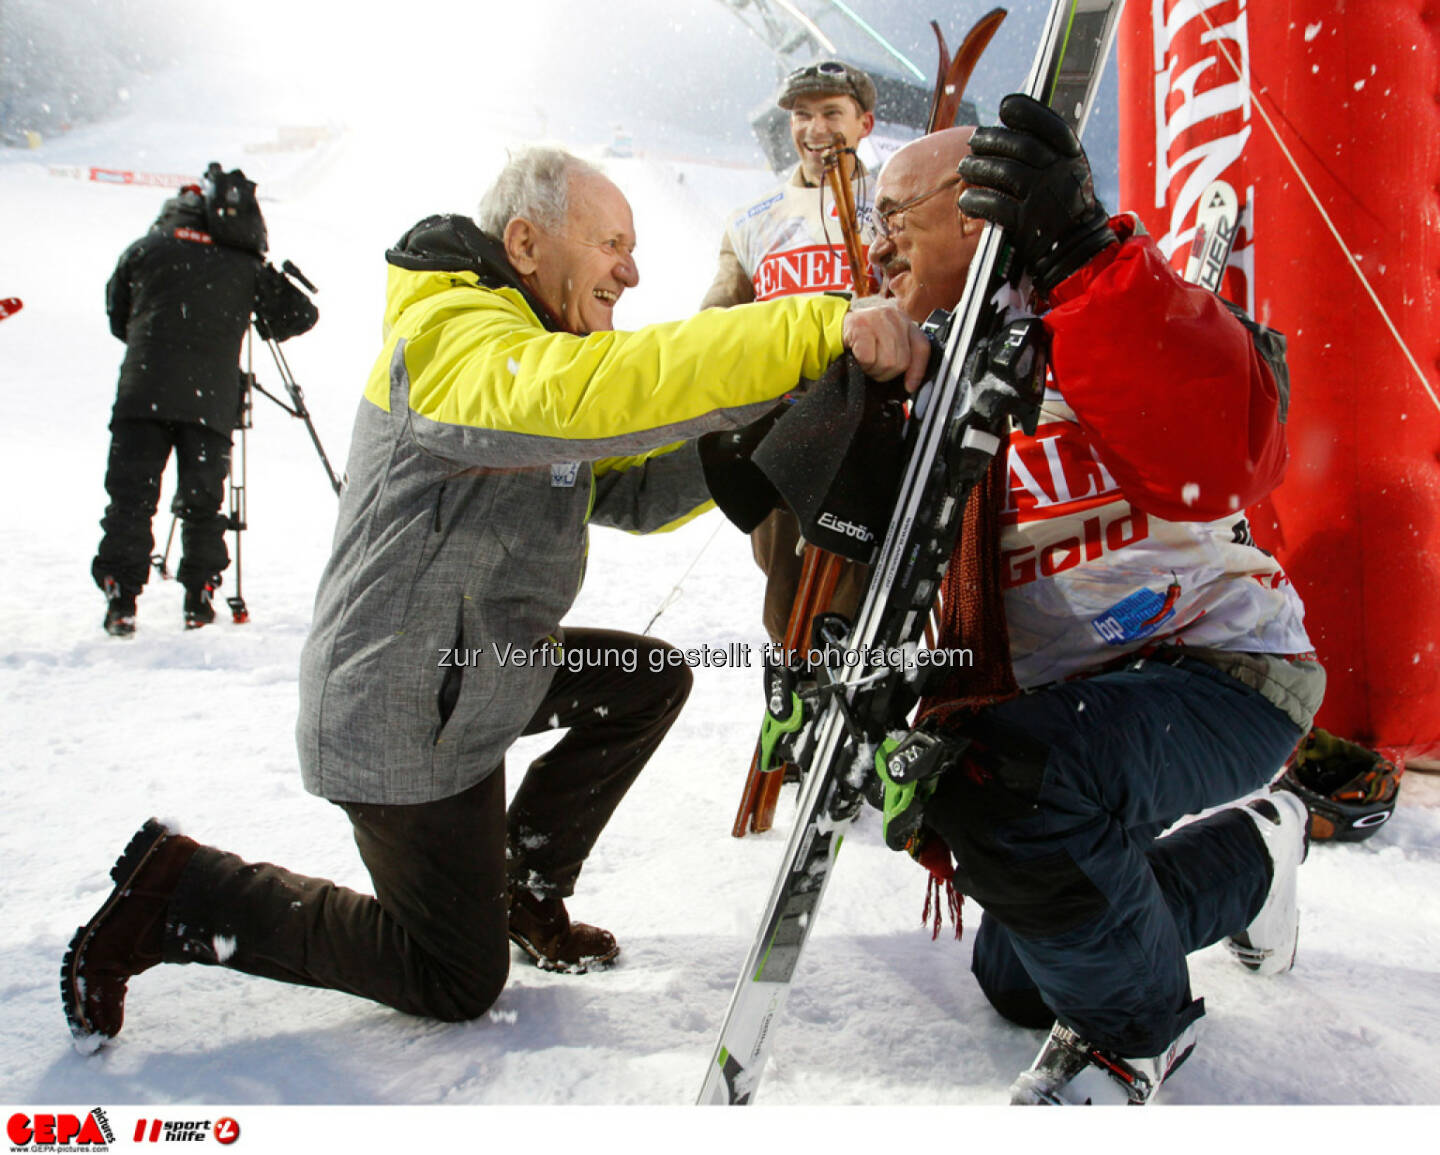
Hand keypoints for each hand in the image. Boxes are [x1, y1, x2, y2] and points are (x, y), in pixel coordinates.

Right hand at [841, 297, 930, 392]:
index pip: (922, 347)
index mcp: (905, 321)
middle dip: (887, 372)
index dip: (918, 370)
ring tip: (866, 362)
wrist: (833, 328)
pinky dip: (862, 365)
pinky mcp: (860, 325)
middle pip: (902, 361)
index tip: (910, 386)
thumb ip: (901, 353)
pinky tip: (857, 358)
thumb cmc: (862, 340)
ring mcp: (877, 319)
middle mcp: (894, 316)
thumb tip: (912, 382)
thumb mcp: (886, 343)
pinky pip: (869, 359)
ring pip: (888, 362)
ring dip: (873, 370)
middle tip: (874, 368)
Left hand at [958, 92, 1116, 294]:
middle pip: (1021, 148)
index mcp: (1072, 159)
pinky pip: (995, 206)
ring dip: (979, 168)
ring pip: (1005, 173)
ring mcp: (1044, 201)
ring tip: (966, 168)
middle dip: (992, 140)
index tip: (1005, 108)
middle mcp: (1061, 176)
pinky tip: (967, 200)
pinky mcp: (1028, 226)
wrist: (1075, 249)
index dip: (1027, 112)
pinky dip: (976, 201)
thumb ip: (1046, 151)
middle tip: (974, 142)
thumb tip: (1006, 126)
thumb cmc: (1063, 205)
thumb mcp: (1067, 172)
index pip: (1051, 126)